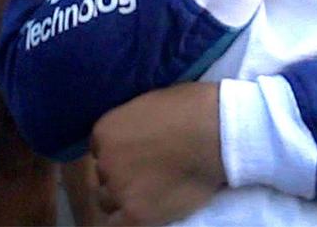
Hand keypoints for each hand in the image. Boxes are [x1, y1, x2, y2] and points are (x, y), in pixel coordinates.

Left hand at [92, 82, 223, 225]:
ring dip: (124, 197)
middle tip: (147, 172)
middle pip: (103, 175)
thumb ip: (135, 123)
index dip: (120, 152)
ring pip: (108, 201)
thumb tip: (138, 133)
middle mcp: (105, 161)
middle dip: (121, 173)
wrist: (216, 133)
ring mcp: (118, 189)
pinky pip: (118, 225)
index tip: (137, 154)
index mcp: (106, 130)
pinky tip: (147, 210)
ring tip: (150, 192)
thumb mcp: (152, 102)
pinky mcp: (135, 214)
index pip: (100, 149)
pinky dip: (129, 219)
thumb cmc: (192, 108)